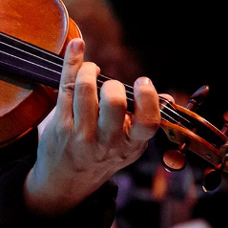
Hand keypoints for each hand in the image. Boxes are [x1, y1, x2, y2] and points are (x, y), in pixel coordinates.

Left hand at [24, 38, 159, 215]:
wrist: (66, 180)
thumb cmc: (102, 155)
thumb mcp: (129, 146)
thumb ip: (145, 121)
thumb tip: (167, 98)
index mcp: (131, 145)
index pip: (147, 123)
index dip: (147, 98)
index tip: (143, 82)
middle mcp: (107, 142)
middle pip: (113, 103)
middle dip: (114, 84)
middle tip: (110, 85)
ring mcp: (81, 134)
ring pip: (85, 90)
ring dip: (89, 70)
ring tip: (90, 71)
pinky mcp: (59, 125)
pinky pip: (65, 87)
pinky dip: (71, 62)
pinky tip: (76, 46)